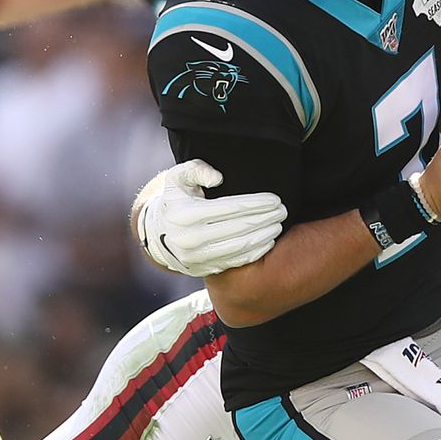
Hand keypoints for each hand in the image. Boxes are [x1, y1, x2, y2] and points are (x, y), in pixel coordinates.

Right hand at [135, 160, 287, 277]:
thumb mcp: (178, 177)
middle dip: (266, 218)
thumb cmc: (175, 199)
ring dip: (264, 236)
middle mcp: (190, 238)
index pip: (230, 208)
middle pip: (239, 228)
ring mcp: (197, 257)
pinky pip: (236, 262)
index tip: (275, 199)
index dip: (256, 204)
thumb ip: (197, 169)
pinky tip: (268, 241)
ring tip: (279, 224)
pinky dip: (255, 252)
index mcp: (185, 214)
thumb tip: (219, 178)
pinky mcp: (203, 269)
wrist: (156, 234)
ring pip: (240, 247)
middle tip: (283, 210)